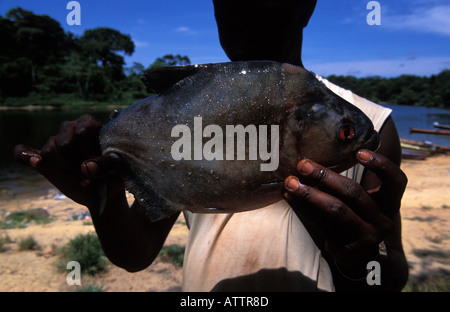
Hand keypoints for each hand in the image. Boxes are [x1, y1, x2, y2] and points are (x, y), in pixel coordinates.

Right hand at [13, 114, 123, 212]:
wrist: (104, 189)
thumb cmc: (114, 173)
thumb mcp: (117, 168)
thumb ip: (104, 165)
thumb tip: (86, 168)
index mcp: (89, 123)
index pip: (84, 131)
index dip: (90, 152)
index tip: (99, 169)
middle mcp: (70, 128)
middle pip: (65, 143)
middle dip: (77, 165)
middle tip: (91, 178)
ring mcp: (54, 141)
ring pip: (49, 152)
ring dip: (64, 171)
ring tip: (82, 181)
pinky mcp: (42, 158)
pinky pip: (22, 152)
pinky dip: (25, 156)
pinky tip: (35, 162)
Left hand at [282, 149, 407, 270]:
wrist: (361, 258)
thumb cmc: (358, 218)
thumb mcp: (366, 203)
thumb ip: (351, 185)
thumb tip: (318, 157)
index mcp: (389, 204)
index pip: (396, 181)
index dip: (381, 165)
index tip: (359, 152)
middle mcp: (382, 221)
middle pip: (354, 193)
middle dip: (325, 176)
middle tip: (303, 165)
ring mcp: (365, 237)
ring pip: (336, 210)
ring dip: (309, 194)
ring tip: (290, 182)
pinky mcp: (346, 248)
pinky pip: (321, 224)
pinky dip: (302, 208)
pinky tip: (289, 197)